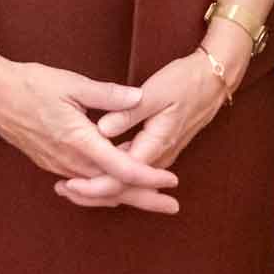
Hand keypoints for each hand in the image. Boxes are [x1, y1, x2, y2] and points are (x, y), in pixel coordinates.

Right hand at [0, 57, 180, 213]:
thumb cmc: (31, 84)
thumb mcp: (72, 83)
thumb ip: (107, 94)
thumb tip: (138, 98)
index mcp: (78, 141)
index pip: (121, 168)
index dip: (148, 177)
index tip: (172, 181)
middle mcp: (69, 161)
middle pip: (113, 189)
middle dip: (144, 199)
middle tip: (172, 207)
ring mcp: (57, 165)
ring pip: (97, 190)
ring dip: (124, 195)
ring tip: (150, 199)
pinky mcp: (50, 163)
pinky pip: (82, 184)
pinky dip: (102, 189)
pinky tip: (113, 187)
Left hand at [57, 48, 238, 208]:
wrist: (213, 80)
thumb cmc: (184, 82)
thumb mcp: (156, 92)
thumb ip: (127, 111)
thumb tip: (101, 130)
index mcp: (156, 144)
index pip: (121, 175)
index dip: (94, 184)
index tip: (69, 183)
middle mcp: (159, 157)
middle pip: (123, 186)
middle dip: (92, 192)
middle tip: (61, 190)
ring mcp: (159, 155)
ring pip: (127, 182)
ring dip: (100, 187)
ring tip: (68, 187)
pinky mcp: (157, 150)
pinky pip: (132, 171)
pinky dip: (111, 176)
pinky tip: (92, 172)